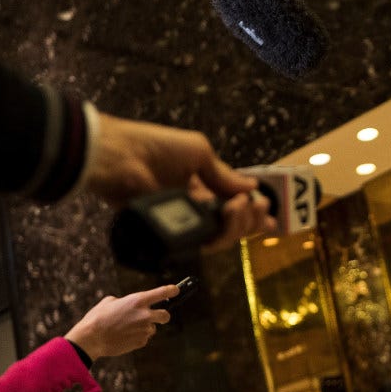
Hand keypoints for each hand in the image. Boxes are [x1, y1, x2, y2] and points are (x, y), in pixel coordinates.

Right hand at [64, 283, 179, 361]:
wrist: (91, 338)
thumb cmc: (98, 317)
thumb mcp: (110, 301)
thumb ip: (126, 301)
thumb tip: (131, 306)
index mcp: (137, 301)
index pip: (162, 293)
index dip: (172, 290)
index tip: (176, 290)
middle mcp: (145, 315)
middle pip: (166, 315)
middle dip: (163, 316)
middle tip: (157, 317)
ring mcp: (144, 329)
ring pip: (152, 328)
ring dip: (144, 328)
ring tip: (126, 328)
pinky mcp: (141, 342)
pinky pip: (144, 338)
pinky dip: (137, 337)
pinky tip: (124, 336)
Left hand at [85, 113, 277, 244]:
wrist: (122, 159)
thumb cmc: (157, 148)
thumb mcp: (198, 152)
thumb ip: (225, 175)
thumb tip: (253, 189)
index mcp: (202, 186)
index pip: (234, 206)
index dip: (254, 212)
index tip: (269, 212)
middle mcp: (196, 207)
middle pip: (235, 226)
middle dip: (252, 219)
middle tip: (256, 206)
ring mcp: (186, 223)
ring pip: (224, 237)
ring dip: (240, 225)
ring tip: (237, 207)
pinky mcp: (174, 236)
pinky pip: (205, 243)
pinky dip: (222, 234)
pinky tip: (227, 216)